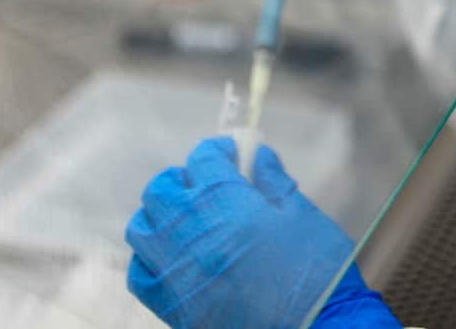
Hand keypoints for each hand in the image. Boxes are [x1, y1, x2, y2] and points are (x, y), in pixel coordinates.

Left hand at [126, 137, 399, 328]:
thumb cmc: (316, 271)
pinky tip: (175, 256)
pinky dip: (150, 257)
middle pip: (162, 188)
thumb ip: (273, 180)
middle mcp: (189, 233)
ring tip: (188, 219)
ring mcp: (175, 271)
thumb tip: (257, 154)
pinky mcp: (172, 306)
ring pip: (142, 227)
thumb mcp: (300, 214)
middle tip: (209, 183)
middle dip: (184, 178)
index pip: (203, 158)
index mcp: (224, 203)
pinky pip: (140, 272)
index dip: (219, 149)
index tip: (233, 152)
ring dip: (161, 214)